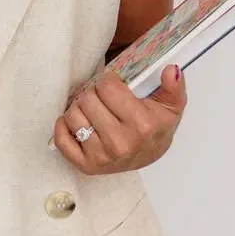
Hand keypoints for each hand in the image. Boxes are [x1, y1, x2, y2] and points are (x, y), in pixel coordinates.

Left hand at [52, 64, 185, 174]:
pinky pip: (62, 140)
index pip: (107, 87)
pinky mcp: (86, 166)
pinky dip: (64, 126)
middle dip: (94, 93)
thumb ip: (173, 87)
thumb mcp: (171, 105)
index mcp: (141, 125)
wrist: (149, 156)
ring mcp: (102, 157)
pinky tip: (78, 121)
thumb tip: (170, 70)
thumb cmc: (156, 126)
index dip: (109, 81)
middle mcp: (120, 143)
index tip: (115, 86)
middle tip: (103, 98)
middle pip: (87, 99)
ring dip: (80, 108)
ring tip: (93, 109)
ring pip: (73, 115)